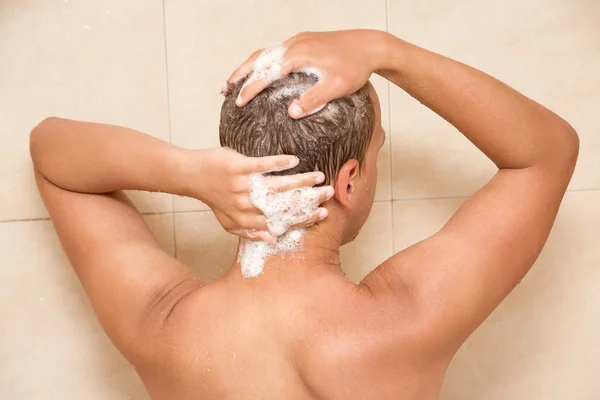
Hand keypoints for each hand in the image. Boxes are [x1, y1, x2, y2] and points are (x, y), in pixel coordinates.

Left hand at [188, 147, 333, 242]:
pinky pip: (261, 165)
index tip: (322, 213)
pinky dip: (278, 163)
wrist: (192, 176)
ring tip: (318, 177)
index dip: (303, 217)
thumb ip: (250, 232)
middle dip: (308, 199)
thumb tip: (273, 238)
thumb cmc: (214, 198)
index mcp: (248, 219)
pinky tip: (294, 160)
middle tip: (328, 193)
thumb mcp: (229, 222)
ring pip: (276, 185)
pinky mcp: (238, 167)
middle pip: (283, 204)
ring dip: (299, 181)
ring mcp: (243, 186)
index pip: (281, 220)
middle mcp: (247, 205)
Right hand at [227, 29, 387, 118]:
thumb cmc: (355, 67)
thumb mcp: (336, 87)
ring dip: (249, 66)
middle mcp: (294, 44)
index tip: (238, 102)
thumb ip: (313, 100)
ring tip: (236, 80)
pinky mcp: (304, 41)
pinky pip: (276, 50)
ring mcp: (298, 40)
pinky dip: (263, 61)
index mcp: (298, 56)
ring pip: (266, 52)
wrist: (371, 45)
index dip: (250, 88)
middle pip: (258, 58)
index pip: (266, 73)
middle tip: (224, 89)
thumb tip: (290, 113)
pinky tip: (262, 71)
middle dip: (240, 74)